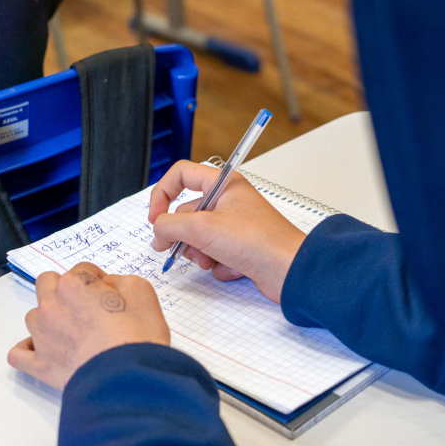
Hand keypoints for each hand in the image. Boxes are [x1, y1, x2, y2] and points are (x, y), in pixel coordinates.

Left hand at [7, 263, 170, 389]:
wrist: (128, 379)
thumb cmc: (138, 335)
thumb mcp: (141, 291)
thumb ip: (119, 280)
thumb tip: (106, 287)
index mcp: (75, 283)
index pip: (83, 270)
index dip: (99, 282)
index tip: (112, 298)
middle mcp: (51, 304)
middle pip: (48, 283)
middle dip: (66, 290)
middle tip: (89, 309)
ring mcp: (41, 335)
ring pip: (33, 316)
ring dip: (49, 318)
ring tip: (73, 334)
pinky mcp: (39, 364)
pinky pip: (18, 353)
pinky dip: (28, 349)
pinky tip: (42, 350)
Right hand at [149, 160, 305, 302]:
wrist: (289, 270)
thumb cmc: (259, 241)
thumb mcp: (202, 228)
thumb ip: (169, 226)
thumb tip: (157, 231)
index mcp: (223, 184)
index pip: (181, 175)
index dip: (162, 194)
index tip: (155, 218)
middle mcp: (229, 201)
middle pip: (186, 213)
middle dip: (183, 236)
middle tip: (183, 249)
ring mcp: (235, 226)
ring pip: (198, 238)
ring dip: (200, 253)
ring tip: (213, 260)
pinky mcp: (240, 249)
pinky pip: (214, 255)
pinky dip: (219, 265)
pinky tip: (235, 267)